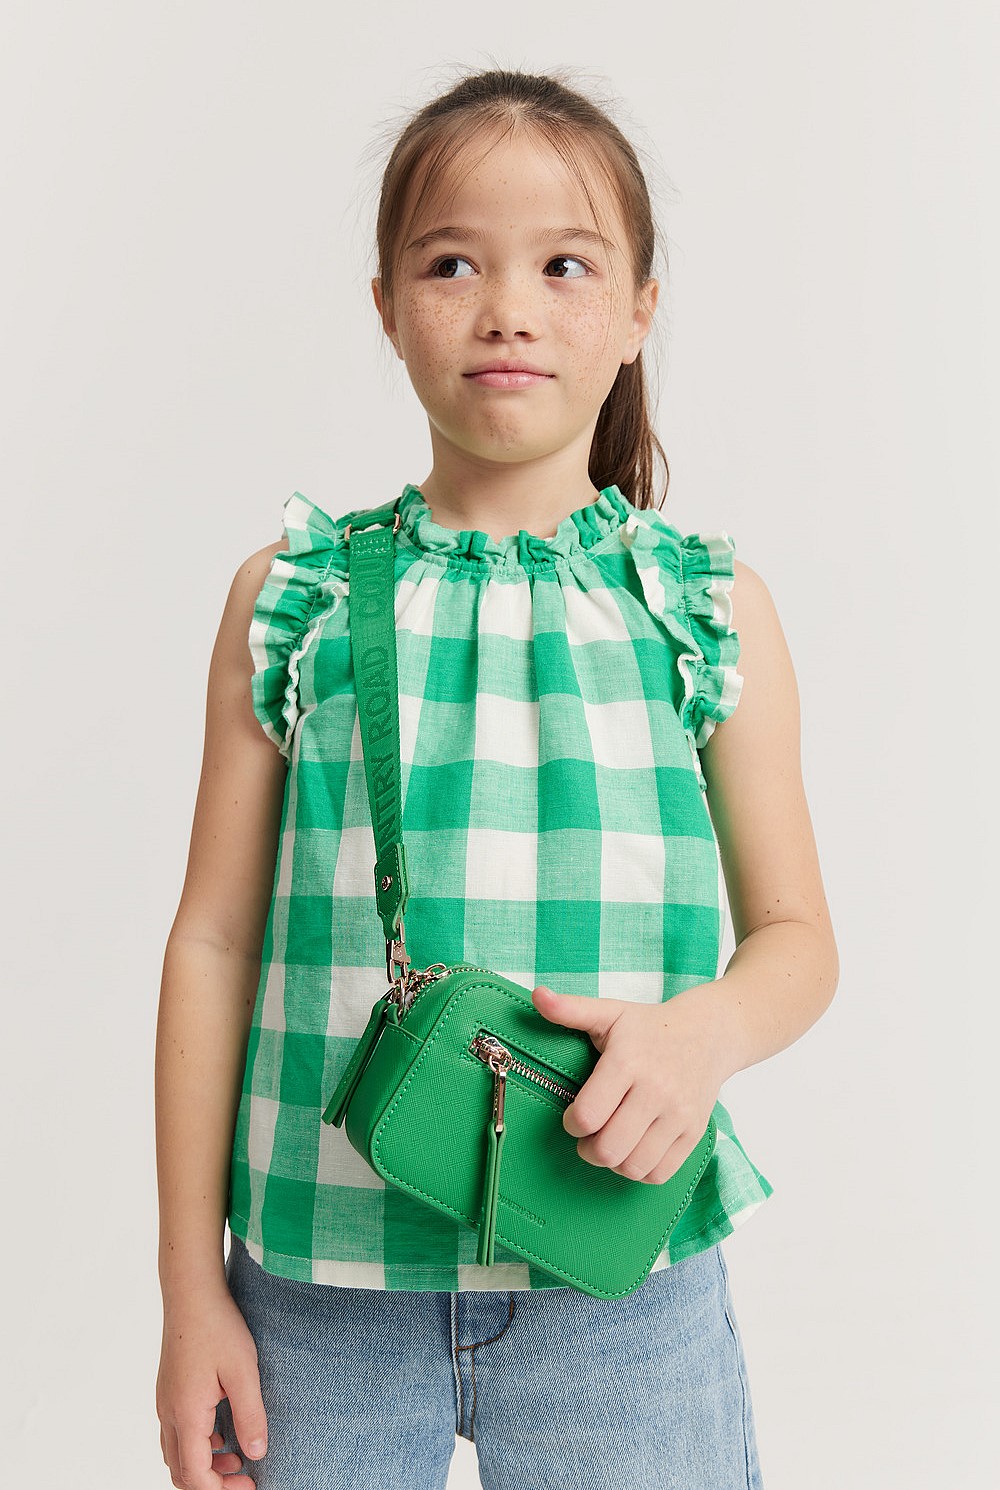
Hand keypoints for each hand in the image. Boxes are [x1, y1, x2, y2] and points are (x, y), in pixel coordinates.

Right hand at [156, 1286, 267, 1488]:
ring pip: (176, 1453)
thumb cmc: (218, 1327)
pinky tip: (221, 1429)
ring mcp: (165, 1401)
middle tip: (245, 1478)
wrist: (191, 1292)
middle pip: (180, 1471)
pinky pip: (176, 1432)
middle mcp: (168, 1413)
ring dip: (203, 1463)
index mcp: (186, 1415)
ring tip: (236, 1455)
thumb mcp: (244, 1371)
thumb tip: (257, 1454)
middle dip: (211, 1483)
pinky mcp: (168, 1389)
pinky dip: (196, 1443)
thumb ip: (250, 1415)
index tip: (251, 1484)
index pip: (195, 1476)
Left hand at [530, 983, 731, 1183]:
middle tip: (588, 1136)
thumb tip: (536, 995)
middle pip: (608, 1149)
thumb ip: (570, 1009)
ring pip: (634, 1167)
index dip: (571, 1123)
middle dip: (587, 1149)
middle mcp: (655, 1091)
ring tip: (610, 1143)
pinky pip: (660, 1173)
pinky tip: (633, 1151)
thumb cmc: (650, 1026)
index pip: (587, 1115)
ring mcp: (678, 1115)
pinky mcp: (694, 1132)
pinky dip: (640, 1171)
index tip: (573, 1116)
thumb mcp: (609, 1013)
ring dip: (613, 1163)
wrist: (708, 1033)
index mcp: (627, 1062)